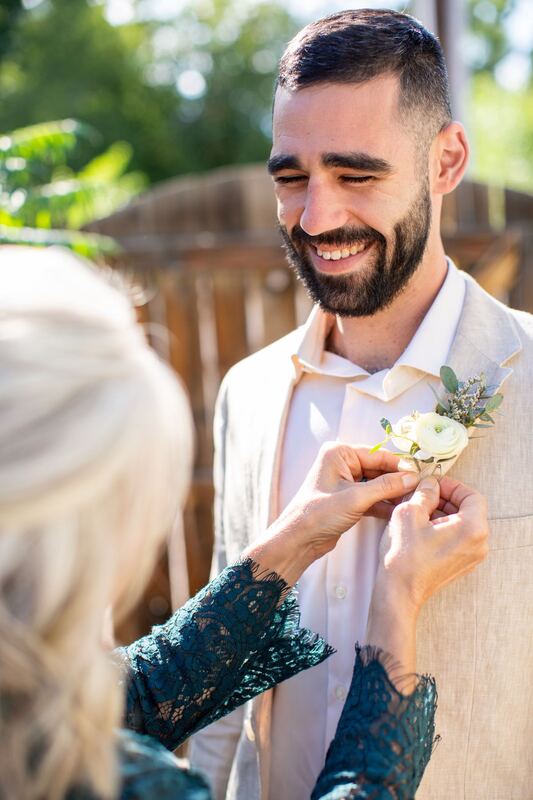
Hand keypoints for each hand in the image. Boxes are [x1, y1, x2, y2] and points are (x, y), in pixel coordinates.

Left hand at [242, 442, 419, 588]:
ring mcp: (345, 482)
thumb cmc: (319, 514)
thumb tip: (412, 477)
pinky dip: (385, 504)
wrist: (299, 540)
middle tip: (421, 490)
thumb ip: (385, 487)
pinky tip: (401, 510)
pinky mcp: (349, 499)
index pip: (377, 455)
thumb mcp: (355, 498)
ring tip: (415, 501)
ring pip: (377, 484)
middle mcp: (342, 463)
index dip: (400, 466)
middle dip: (398, 481)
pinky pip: (372, 497)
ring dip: (394, 493)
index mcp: (339, 453)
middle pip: (379, 469)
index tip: (421, 475)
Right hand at [366, 475, 488, 686]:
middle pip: (468, 510)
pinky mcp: (460, 564)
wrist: (399, 593)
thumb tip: (430, 485)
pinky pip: (457, 538)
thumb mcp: (409, 512)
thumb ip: (424, 493)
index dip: (452, 486)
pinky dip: (442, 528)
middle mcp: (479, 543)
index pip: (472, 496)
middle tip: (423, 495)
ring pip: (461, 524)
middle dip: (445, 499)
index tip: (433, 484)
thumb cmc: (405, 557)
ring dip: (442, 513)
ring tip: (418, 510)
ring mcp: (471, 557)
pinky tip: (420, 528)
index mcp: (472, 528)